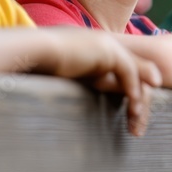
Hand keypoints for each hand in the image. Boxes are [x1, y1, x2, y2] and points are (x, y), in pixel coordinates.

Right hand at [46, 28, 162, 136]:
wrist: (33, 52)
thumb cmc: (38, 67)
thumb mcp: (64, 78)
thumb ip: (82, 84)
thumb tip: (77, 105)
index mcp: (94, 50)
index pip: (121, 72)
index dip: (127, 94)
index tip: (128, 119)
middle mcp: (104, 44)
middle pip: (132, 73)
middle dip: (137, 100)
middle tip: (135, 127)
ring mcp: (108, 45)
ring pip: (134, 74)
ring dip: (138, 100)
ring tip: (135, 123)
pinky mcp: (109, 51)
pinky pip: (130, 72)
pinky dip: (133, 92)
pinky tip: (133, 109)